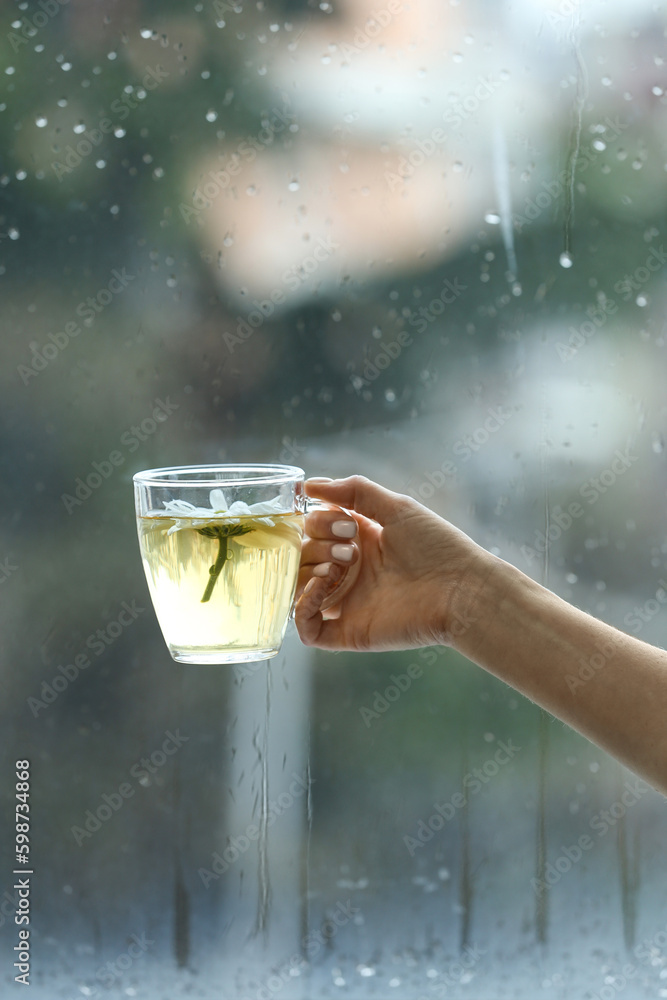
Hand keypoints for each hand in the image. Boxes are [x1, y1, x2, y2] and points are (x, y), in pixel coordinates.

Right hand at [295, 475, 487, 650]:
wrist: (462, 589)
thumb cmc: (438, 546)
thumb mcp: (395, 507)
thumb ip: (354, 491)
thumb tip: (308, 485)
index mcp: (358, 542)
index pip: (314, 529)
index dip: (319, 522)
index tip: (346, 523)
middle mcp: (348, 572)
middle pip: (303, 555)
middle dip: (316, 545)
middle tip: (349, 548)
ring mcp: (346, 603)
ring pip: (298, 587)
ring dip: (308, 569)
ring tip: (338, 566)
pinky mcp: (348, 631)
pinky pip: (307, 627)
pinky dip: (302, 606)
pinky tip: (321, 586)